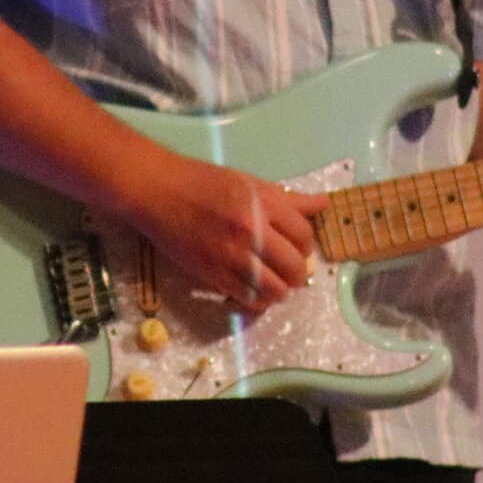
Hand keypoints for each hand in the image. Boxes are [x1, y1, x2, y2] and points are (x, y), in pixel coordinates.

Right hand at [124, 153, 323, 311]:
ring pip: (275, 290)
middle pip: (295, 266)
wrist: (158, 191)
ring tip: (273, 282)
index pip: (304, 235)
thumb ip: (289, 199)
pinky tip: (254, 291)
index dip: (306, 245)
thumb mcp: (250, 183)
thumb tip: (324, 205)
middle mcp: (252, 231)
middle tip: (288, 269)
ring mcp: (232, 256)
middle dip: (297, 272)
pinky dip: (258, 301)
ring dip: (280, 290)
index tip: (298, 247)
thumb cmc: (203, 181)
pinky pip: (249, 299)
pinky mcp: (213, 275)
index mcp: (264, 204)